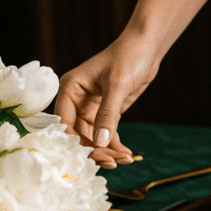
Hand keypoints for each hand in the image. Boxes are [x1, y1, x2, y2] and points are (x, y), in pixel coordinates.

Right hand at [55, 37, 159, 167]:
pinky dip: (115, 146)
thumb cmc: (128, 57)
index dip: (74, 142)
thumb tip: (100, 143)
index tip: (92, 156)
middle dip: (94, 150)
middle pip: (77, 134)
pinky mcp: (106, 112)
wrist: (147, 47)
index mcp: (69, 89)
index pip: (64, 122)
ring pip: (92, 138)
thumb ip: (107, 114)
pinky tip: (127, 155)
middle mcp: (76, 100)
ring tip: (124, 160)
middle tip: (113, 163)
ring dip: (106, 151)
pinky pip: (106, 134)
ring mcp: (90, 108)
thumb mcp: (117, 85)